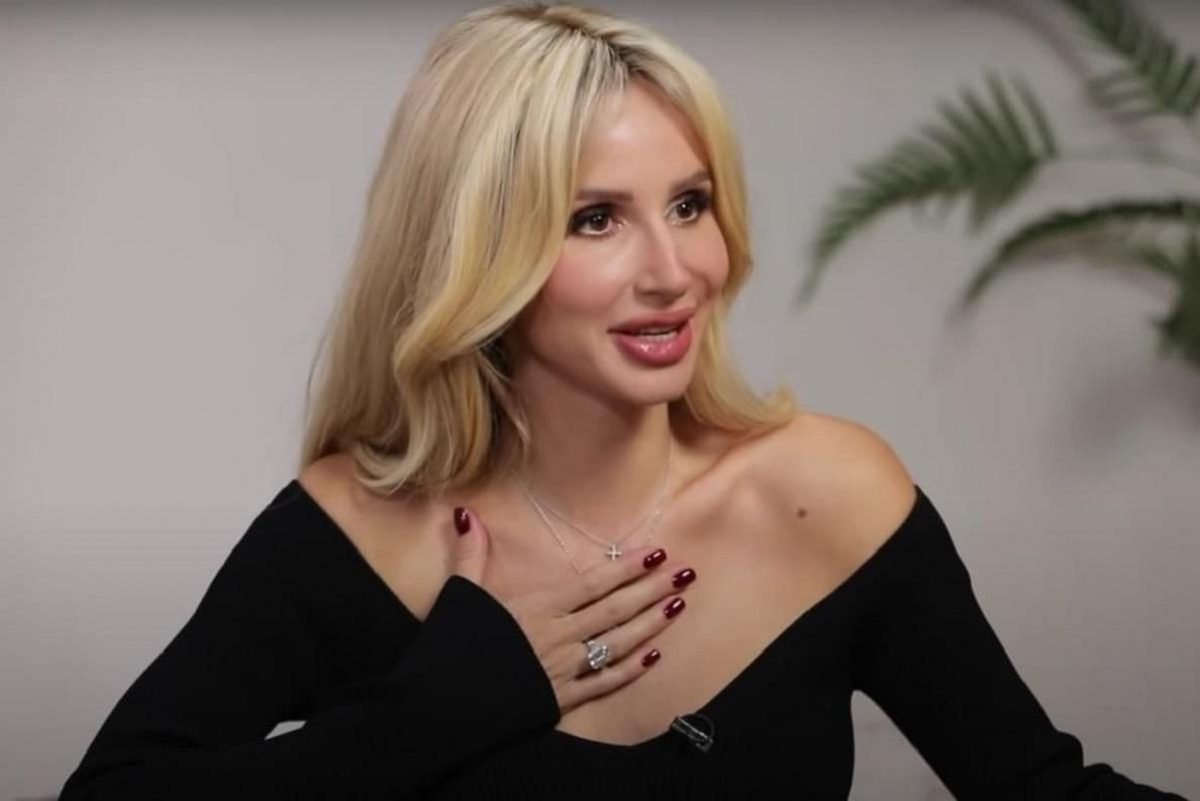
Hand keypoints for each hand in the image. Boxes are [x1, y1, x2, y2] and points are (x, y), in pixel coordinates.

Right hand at [451, 505, 694, 714]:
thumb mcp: (460, 594)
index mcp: (537, 608)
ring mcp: (562, 669)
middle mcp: (558, 636)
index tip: (656, 553)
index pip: (593, 583)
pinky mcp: (560, 699)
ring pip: (617, 644)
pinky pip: (603, 683)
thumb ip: (472, 555)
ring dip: (651, 625)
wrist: (442, 706)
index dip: (627, 568)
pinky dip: (629, 670)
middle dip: (652, 590)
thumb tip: (469, 515)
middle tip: (686, 575)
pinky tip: (653, 657)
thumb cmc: (451, 646)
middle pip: (615, 610)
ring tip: (678, 607)